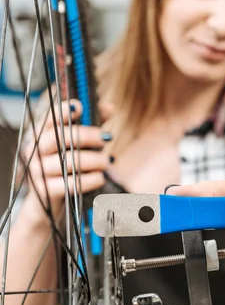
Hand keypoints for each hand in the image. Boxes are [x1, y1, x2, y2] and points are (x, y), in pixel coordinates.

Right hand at [24, 99, 113, 214]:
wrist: (49, 198)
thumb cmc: (67, 163)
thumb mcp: (79, 141)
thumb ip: (93, 122)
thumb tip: (109, 107)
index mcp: (41, 134)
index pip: (50, 118)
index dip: (63, 110)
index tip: (79, 106)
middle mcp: (35, 150)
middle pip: (61, 138)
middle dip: (88, 136)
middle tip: (107, 138)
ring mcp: (38, 171)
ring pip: (69, 161)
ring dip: (94, 160)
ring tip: (107, 161)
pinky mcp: (46, 190)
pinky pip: (70, 184)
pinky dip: (90, 180)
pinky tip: (101, 177)